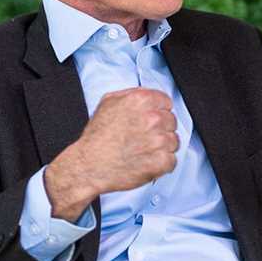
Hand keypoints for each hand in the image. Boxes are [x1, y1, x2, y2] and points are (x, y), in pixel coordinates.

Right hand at [45, 88, 178, 220]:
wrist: (88, 166)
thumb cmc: (97, 137)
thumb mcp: (108, 103)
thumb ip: (132, 94)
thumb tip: (148, 94)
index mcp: (141, 101)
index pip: (166, 102)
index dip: (157, 112)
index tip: (148, 121)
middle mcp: (153, 118)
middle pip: (172, 122)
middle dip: (160, 130)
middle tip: (141, 138)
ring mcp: (159, 140)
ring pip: (173, 141)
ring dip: (161, 148)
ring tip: (141, 151)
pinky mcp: (161, 161)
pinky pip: (171, 160)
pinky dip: (160, 164)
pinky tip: (144, 162)